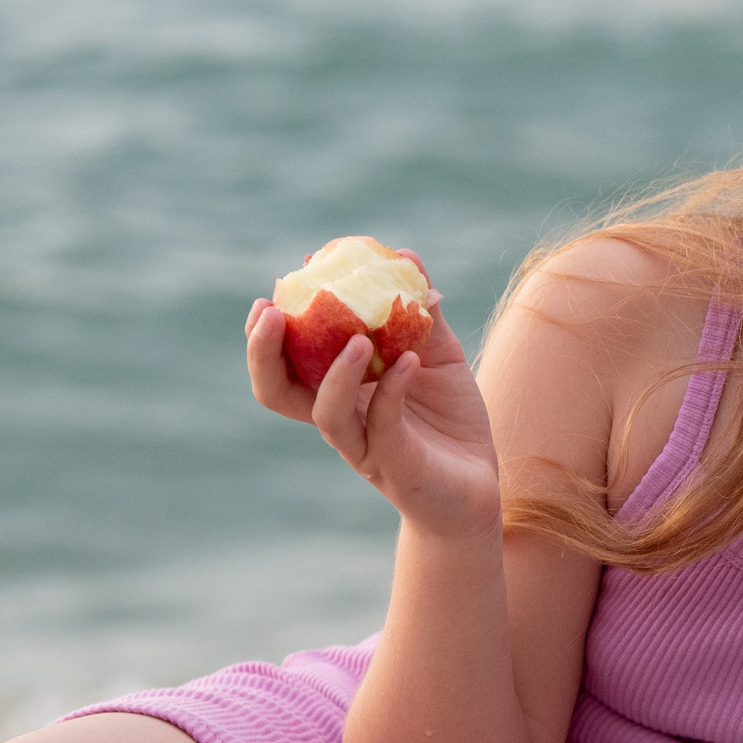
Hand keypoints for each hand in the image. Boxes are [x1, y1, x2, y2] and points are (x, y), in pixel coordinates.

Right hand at [245, 287, 500, 539]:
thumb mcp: (438, 355)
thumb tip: (407, 258)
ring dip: (335, 371)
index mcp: (336, 389)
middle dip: (263, 351)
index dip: (268, 329)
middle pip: (276, 390)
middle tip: (270, 311)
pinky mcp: (395, 463)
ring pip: (325, 413)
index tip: (277, 287)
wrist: (479, 484)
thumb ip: (421, 312)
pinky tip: (412, 361)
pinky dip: (393, 389)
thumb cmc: (449, 419)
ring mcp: (364, 445)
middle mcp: (339, 417)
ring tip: (357, 338)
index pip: (284, 360)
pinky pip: (383, 423)